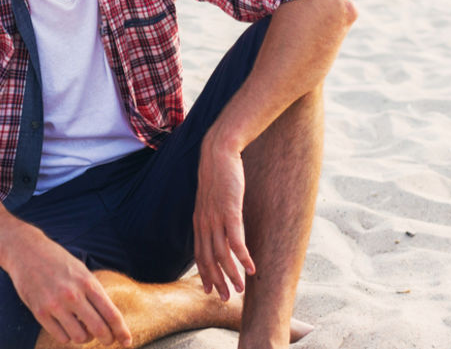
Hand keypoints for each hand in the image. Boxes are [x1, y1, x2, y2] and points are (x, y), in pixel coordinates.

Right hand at [4, 228, 132, 346]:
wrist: (26, 252)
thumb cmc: (58, 261)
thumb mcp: (82, 271)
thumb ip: (94, 292)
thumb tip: (109, 318)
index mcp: (87, 283)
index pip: (111, 313)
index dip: (121, 331)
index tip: (127, 342)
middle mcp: (73, 295)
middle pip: (98, 329)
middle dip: (107, 339)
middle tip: (108, 340)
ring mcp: (55, 305)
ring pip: (79, 337)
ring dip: (85, 338)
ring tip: (84, 330)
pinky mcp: (39, 312)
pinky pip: (61, 337)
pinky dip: (68, 337)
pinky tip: (67, 328)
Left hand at [194, 144, 254, 299]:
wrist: (218, 152)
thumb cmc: (218, 173)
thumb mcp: (211, 197)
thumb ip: (213, 213)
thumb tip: (220, 223)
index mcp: (199, 221)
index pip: (199, 255)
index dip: (204, 274)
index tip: (210, 290)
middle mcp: (205, 223)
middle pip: (208, 260)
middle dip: (217, 281)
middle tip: (226, 298)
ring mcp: (216, 218)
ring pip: (222, 255)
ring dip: (232, 274)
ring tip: (241, 289)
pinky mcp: (230, 211)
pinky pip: (236, 241)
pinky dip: (243, 257)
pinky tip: (251, 269)